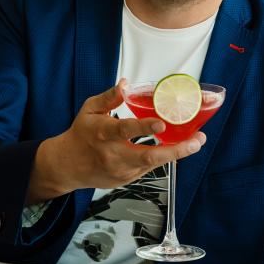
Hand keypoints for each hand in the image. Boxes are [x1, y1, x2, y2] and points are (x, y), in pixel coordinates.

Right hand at [27, 80, 205, 201]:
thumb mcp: (90, 109)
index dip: (144, 127)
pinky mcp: (125, 179)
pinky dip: (163, 158)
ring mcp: (120, 170)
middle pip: (148, 156)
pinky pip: (148, 168)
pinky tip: (176, 148)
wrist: (67, 166)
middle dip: (176, 150)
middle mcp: (113, 154)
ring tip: (195, 142)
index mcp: (103, 133)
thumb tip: (126, 83)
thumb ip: (109, 97)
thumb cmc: (81, 134)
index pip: (126, 130)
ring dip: (176, 154)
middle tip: (196, 141)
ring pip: (152, 164)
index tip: (162, 122)